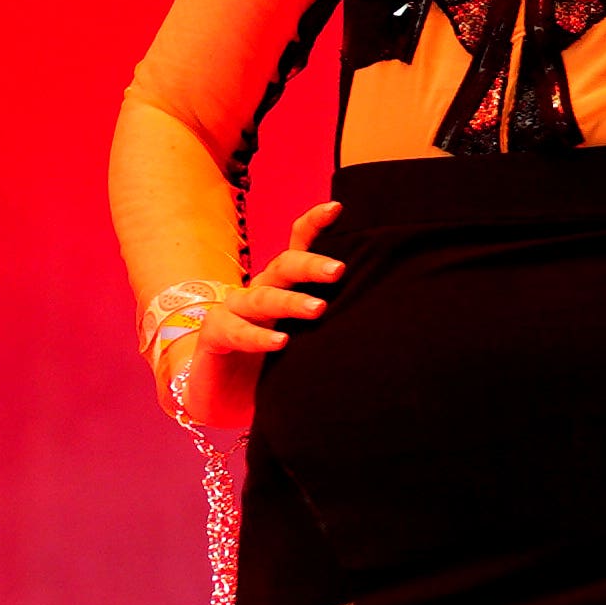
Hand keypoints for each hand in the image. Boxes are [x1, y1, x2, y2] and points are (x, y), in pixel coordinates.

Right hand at [158, 199, 344, 430]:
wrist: (225, 396)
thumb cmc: (276, 364)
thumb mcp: (310, 340)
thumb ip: (337, 323)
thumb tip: (390, 314)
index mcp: (284, 284)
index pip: (299, 246)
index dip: (314, 225)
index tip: (337, 208)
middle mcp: (261, 290)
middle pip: (284, 266)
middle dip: (310, 264)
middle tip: (337, 271)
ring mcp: (235, 310)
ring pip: (263, 297)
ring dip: (290, 302)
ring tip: (318, 309)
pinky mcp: (216, 335)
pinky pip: (235, 330)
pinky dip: (258, 336)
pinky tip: (281, 342)